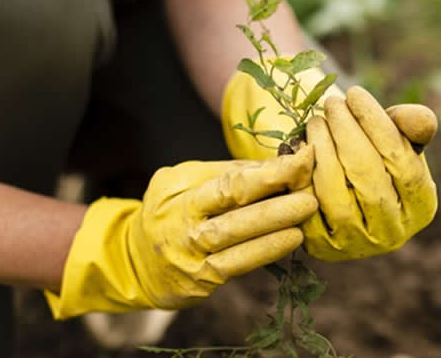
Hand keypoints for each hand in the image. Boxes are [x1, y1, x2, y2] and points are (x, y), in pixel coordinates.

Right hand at [46, 146, 315, 318]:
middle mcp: (181, 223)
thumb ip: (225, 173)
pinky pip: (238, 264)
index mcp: (179, 192)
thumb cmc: (169, 213)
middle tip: (310, 189)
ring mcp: (189, 255)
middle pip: (232, 206)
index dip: (267, 170)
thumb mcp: (183, 183)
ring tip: (306, 211)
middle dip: (275, 195)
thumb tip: (276, 163)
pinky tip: (291, 240)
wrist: (131, 262)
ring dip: (275, 224)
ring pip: (236, 238)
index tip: (302, 157)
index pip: (228, 179)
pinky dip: (266, 251)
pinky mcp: (199, 282)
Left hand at [221, 67, 437, 260]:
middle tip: (331, 103)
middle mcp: (393, 233)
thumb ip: (412, 125)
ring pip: (335, 194)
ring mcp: (356, 245)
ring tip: (316, 120)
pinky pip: (306, 206)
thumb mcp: (397, 136)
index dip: (377, 124)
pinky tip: (300, 147)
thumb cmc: (375, 155)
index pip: (403, 162)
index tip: (355, 93)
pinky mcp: (321, 248)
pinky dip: (301, 174)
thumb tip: (421, 121)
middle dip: (345, 131)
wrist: (340, 189)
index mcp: (422, 207)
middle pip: (368, 176)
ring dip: (322, 149)